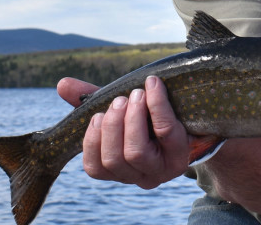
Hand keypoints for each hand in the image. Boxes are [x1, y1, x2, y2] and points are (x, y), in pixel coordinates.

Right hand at [56, 76, 189, 189]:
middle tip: (120, 99)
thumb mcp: (123, 110)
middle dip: (112, 126)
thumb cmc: (152, 117)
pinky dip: (157, 105)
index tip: (96, 113)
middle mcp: (139, 177)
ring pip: (135, 152)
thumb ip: (93, 99)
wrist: (199, 121)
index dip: (91, 140)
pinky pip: (166, 131)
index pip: (95, 168)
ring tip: (134, 94)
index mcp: (119, 170)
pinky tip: (153, 86)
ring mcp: (162, 170)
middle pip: (114, 159)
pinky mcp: (182, 156)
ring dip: (131, 118)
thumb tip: (61, 84)